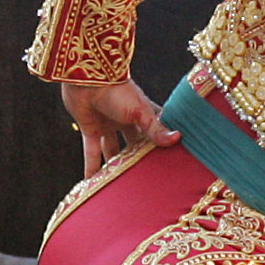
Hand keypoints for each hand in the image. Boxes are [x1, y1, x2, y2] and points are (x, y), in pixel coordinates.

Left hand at [62, 80, 178, 176]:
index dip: (161, 143)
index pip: (155, 131)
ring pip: (113, 149)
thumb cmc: (117, 90)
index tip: (170, 161)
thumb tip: (178, 138)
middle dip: (138, 158)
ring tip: (121, 186)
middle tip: (145, 179)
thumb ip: (156, 128)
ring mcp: (107, 124)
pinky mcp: (90, 128)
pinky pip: (91, 152)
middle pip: (134, 143)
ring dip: (115, 165)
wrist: (86, 78)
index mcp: (142, 113)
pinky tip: (91, 183)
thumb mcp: (140, 112)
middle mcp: (126, 120)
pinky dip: (91, 166)